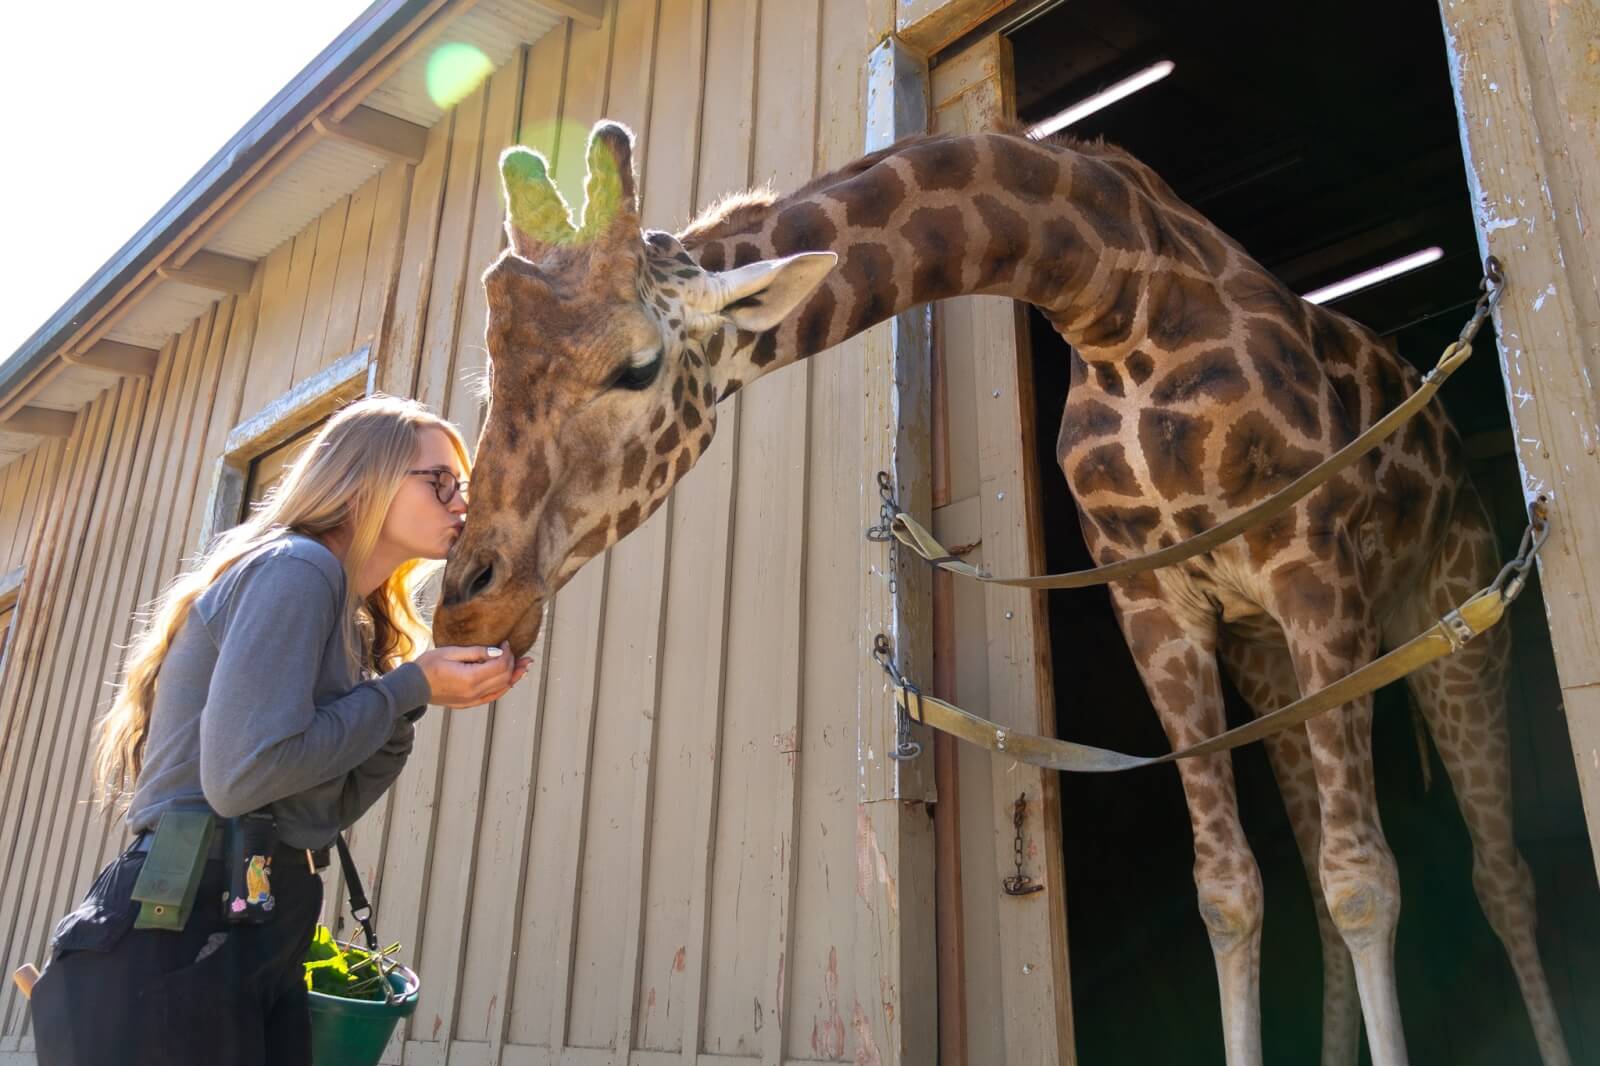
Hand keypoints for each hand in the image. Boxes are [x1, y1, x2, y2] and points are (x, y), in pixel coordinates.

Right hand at [415, 642, 530, 707]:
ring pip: (502, 688)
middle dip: (513, 663)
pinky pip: (493, 696)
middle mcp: (474, 692)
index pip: (500, 666)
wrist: (412, 686)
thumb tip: (498, 652)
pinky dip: (504, 687)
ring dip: (514, 676)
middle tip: (516, 652)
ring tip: (524, 665)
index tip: (505, 643)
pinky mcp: (469, 704)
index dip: (507, 653)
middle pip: (504, 677)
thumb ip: (476, 652)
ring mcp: (472, 700)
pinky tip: (509, 679)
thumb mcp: (450, 652)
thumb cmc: (427, 666)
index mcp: (469, 678)